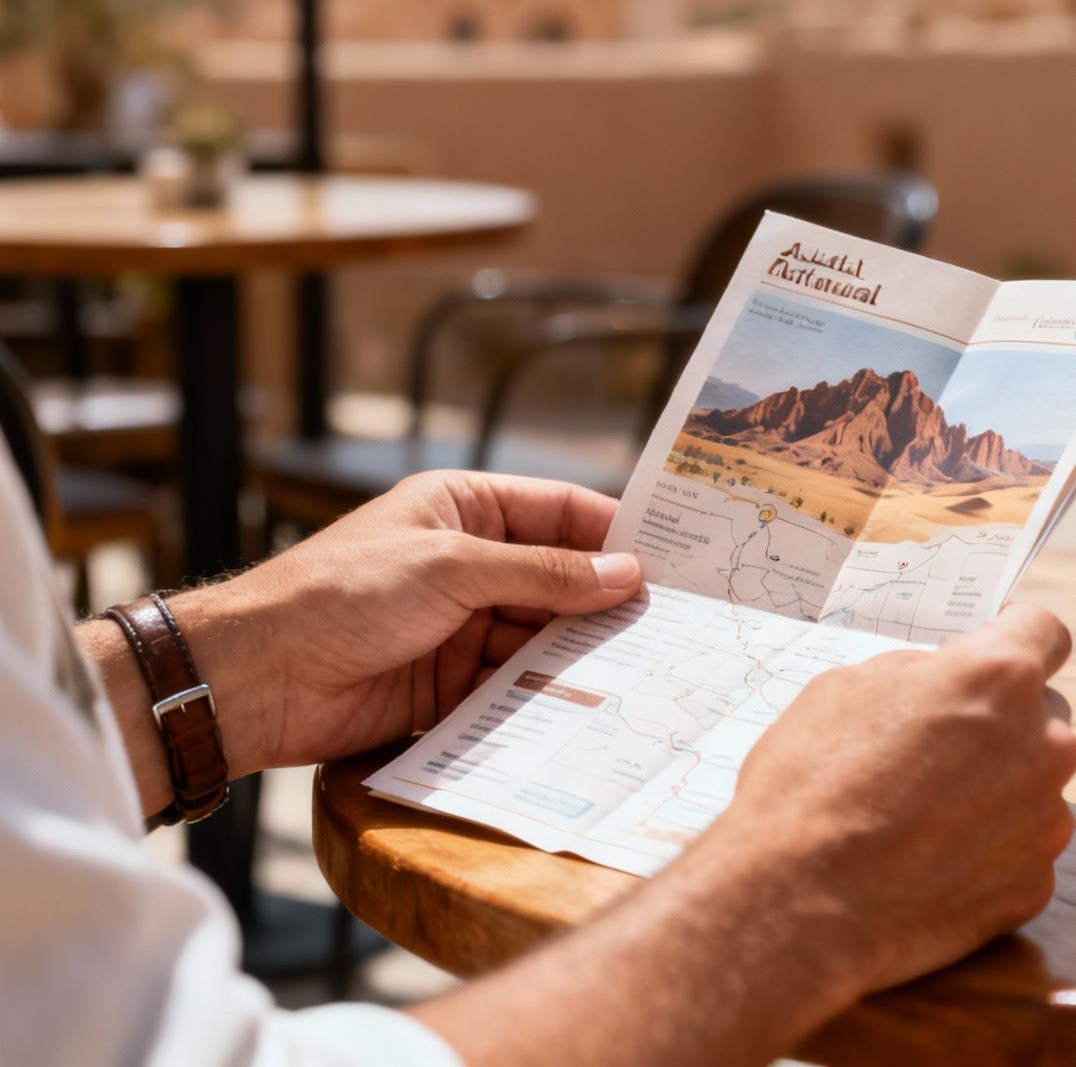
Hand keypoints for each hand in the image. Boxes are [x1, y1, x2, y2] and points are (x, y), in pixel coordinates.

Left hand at [173, 471, 643, 776]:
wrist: (258, 678)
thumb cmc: (341, 594)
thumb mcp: (452, 568)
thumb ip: (543, 574)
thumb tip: (626, 574)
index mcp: (464, 510)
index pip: (561, 512)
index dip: (616, 534)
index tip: (676, 560)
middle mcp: (470, 565)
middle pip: (561, 581)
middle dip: (607, 603)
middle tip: (674, 627)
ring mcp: (462, 627)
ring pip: (544, 638)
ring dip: (582, 655)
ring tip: (644, 670)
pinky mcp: (453, 687)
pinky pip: (516, 689)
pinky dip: (548, 698)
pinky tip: (592, 707)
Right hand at [700, 602, 1075, 993]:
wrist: (799, 904)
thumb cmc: (810, 785)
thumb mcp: (848, 689)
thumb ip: (918, 675)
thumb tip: (941, 683)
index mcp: (998, 678)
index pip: (1043, 632)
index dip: (1015, 635)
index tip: (995, 645)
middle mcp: (1044, 744)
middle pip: (1041, 715)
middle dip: (1000, 722)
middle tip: (938, 746)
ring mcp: (1047, 820)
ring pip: (1034, 786)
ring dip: (996, 790)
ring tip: (923, 817)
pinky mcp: (1036, 885)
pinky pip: (1021, 851)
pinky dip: (987, 853)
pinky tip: (929, 864)